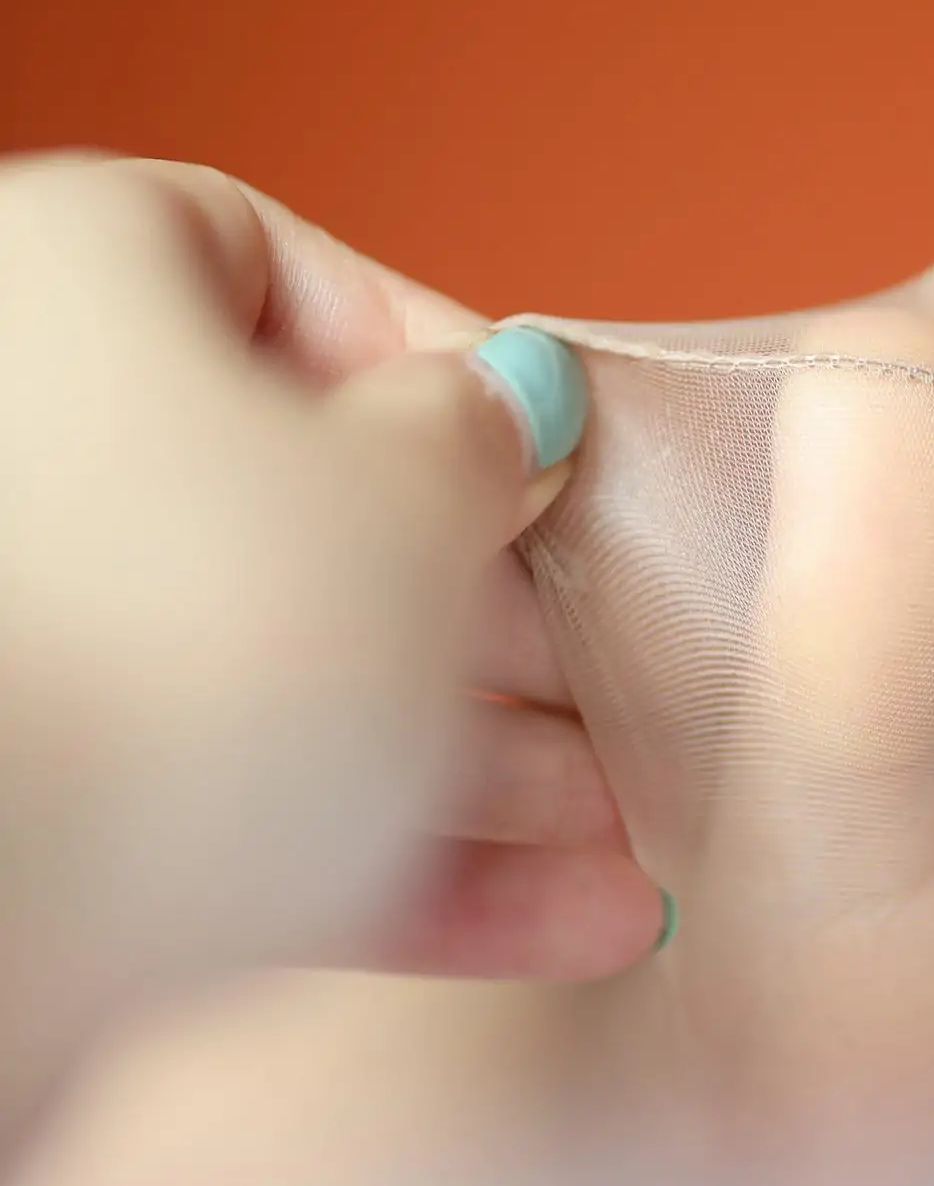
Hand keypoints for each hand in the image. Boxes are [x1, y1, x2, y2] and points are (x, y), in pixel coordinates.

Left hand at [0, 152, 667, 1115]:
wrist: (10, 894)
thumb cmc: (198, 629)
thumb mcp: (407, 498)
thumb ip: (477, 441)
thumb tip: (498, 413)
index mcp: (64, 280)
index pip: (269, 267)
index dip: (440, 364)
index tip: (554, 460)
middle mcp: (15, 447)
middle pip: (291, 503)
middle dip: (487, 610)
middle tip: (607, 675)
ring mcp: (21, 647)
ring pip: (277, 677)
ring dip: (470, 758)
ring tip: (620, 833)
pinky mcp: (37, 820)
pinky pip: (235, 810)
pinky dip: (391, 858)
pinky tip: (562, 919)